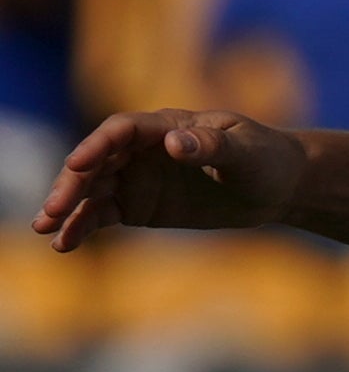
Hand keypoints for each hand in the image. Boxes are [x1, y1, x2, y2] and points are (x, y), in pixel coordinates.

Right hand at [32, 109, 307, 249]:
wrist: (278, 187)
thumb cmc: (267, 159)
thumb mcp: (247, 153)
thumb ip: (212, 146)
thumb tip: (175, 142)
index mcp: (167, 125)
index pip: (121, 130)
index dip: (96, 145)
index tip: (77, 165)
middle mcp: (144, 150)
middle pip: (97, 162)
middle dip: (72, 184)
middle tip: (53, 211)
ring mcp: (137, 177)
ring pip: (92, 190)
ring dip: (68, 209)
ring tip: (47, 232)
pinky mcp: (138, 205)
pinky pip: (102, 215)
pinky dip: (82, 228)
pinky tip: (64, 245)